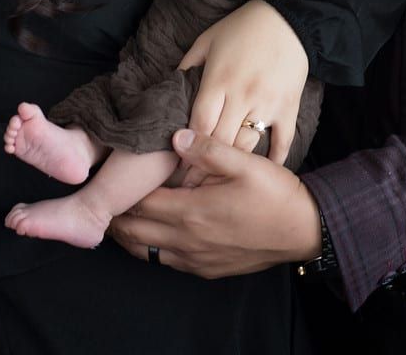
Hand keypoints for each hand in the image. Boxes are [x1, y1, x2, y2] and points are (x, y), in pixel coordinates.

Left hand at [109, 129, 321, 276]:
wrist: (303, 231)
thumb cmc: (274, 194)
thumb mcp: (245, 162)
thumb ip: (207, 148)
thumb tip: (174, 135)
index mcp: (192, 211)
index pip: (140, 204)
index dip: (119, 192)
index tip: (108, 177)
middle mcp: (187, 240)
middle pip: (134, 232)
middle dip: (115, 216)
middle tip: (102, 198)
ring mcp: (196, 259)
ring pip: (145, 252)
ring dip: (128, 235)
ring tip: (119, 215)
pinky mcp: (206, 269)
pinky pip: (166, 263)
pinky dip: (150, 249)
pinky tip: (152, 234)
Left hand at [178, 0, 307, 182]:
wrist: (290, 19)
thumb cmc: (242, 28)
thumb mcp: (207, 40)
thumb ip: (187, 67)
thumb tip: (169, 92)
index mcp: (219, 80)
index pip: (199, 124)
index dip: (186, 150)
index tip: (175, 168)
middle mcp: (243, 96)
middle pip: (220, 142)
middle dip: (202, 168)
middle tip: (189, 187)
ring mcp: (268, 104)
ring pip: (246, 146)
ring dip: (231, 168)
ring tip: (215, 188)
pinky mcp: (289, 109)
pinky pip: (282, 142)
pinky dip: (272, 160)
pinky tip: (259, 174)